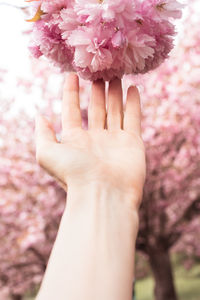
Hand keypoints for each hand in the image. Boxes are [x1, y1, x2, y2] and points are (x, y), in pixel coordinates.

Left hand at [35, 74, 145, 208]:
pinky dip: (133, 103)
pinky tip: (132, 89)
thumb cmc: (74, 174)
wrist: (104, 194)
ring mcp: (114, 140)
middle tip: (99, 73)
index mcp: (74, 140)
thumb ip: (42, 134)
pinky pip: (133, 118)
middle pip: (95, 108)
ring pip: (114, 110)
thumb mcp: (47, 153)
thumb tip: (40, 115)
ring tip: (115, 75)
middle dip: (96, 90)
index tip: (72, 75)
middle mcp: (94, 138)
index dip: (70, 92)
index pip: (71, 110)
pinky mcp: (132, 142)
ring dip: (114, 93)